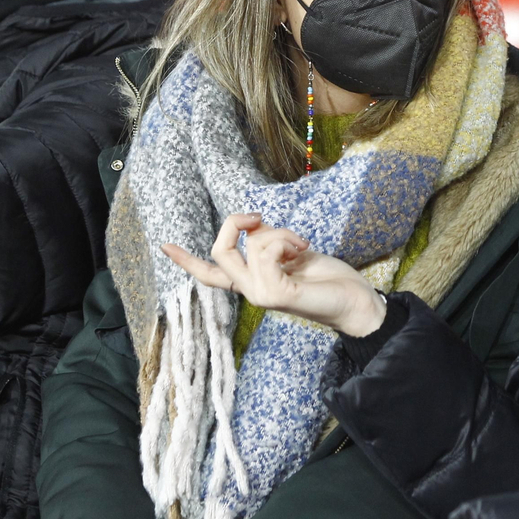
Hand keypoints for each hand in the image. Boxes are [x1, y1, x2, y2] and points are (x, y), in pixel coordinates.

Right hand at [162, 214, 387, 336]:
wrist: (354, 301)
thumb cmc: (325, 277)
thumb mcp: (290, 251)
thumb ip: (266, 242)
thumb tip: (253, 228)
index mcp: (251, 281)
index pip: (210, 273)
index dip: (186, 259)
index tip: (164, 245)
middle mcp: (251, 291)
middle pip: (219, 251)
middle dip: (235, 222)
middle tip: (258, 217)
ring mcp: (260, 295)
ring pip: (250, 245)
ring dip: (278, 231)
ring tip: (300, 243)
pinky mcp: (275, 295)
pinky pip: (265, 250)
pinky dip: (285, 239)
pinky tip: (302, 248)